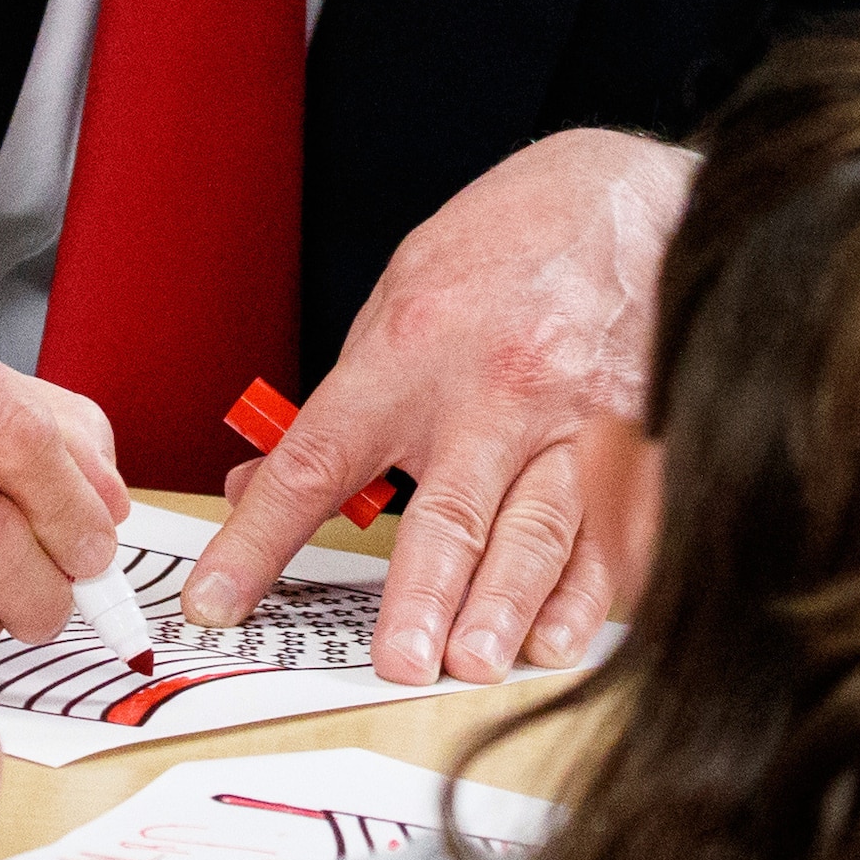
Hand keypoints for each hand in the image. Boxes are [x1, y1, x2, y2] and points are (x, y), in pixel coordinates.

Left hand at [186, 129, 687, 683]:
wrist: (630, 197)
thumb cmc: (507, 247)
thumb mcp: (399, 301)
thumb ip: (344, 404)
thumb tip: (260, 484)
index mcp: (410, 351)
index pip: (316, 460)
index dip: (258, 539)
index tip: (215, 602)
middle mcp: (495, 388)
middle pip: (449, 510)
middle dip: (423, 594)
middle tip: (400, 662)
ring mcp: (578, 418)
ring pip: (541, 529)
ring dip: (509, 606)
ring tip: (480, 663)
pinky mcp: (644, 440)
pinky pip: (616, 530)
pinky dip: (591, 591)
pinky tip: (566, 635)